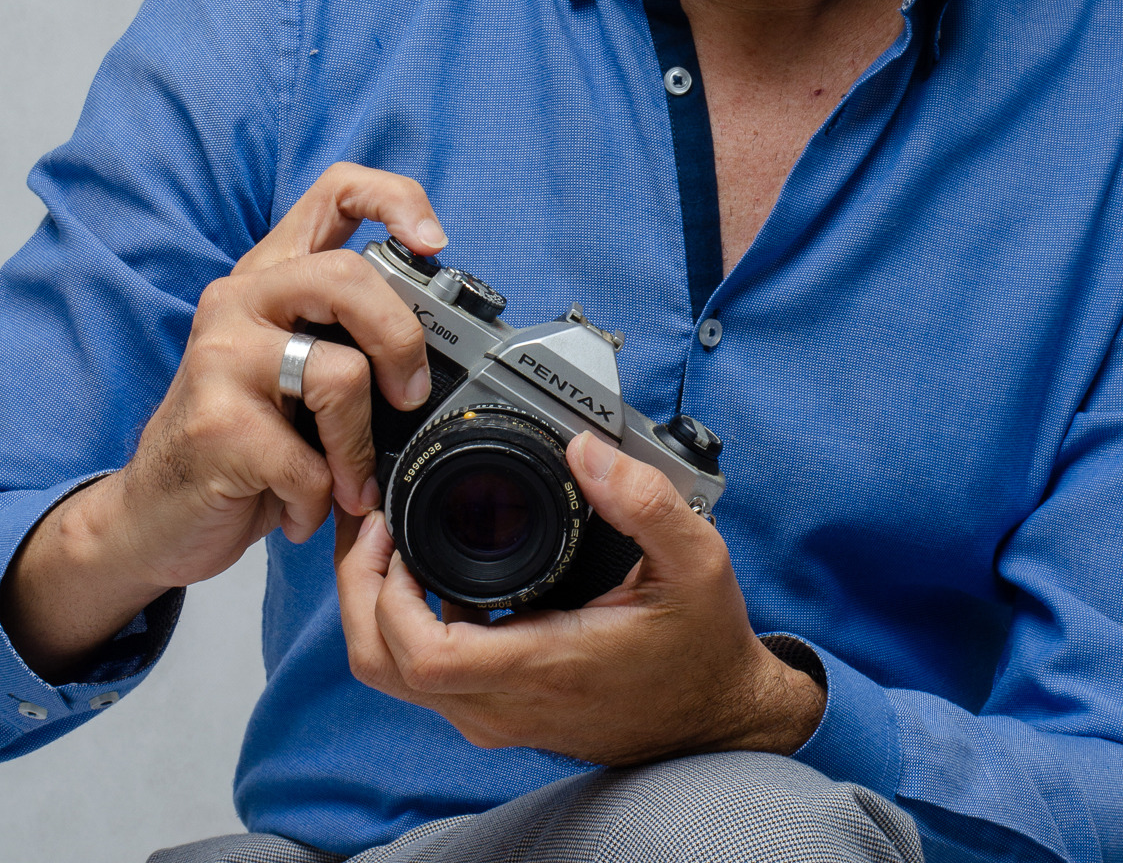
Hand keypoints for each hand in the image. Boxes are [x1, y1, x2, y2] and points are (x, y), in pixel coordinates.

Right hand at [2, 163, 444, 680]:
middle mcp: (241, 299)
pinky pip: (311, 464)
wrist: (155, 512)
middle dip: (402, 342)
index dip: (397, 200)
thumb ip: (349, 339)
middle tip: (409, 398)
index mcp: (272, 274)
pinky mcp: (216, 425)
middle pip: (350, 277)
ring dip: (360, 449)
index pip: (337, 190)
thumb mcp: (296, 370)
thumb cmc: (245, 435)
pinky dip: (322, 501)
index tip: (434, 244)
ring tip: (350, 484)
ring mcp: (222, 357)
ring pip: (341, 375)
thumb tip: (445, 352)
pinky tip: (300, 508)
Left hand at [335, 430, 824, 764]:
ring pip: (394, 673)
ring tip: (394, 535)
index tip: (392, 529)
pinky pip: (424, 673)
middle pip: (381, 664)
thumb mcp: (695, 559)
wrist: (720, 718)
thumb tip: (583, 449)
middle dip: (358, 588)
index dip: (384, 592)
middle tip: (376, 521)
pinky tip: (431, 567)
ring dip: (376, 604)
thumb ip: (644, 499)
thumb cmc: (703, 645)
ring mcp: (497, 713)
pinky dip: (405, 621)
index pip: (421, 655)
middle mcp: (504, 703)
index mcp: (541, 666)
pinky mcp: (499, 710)